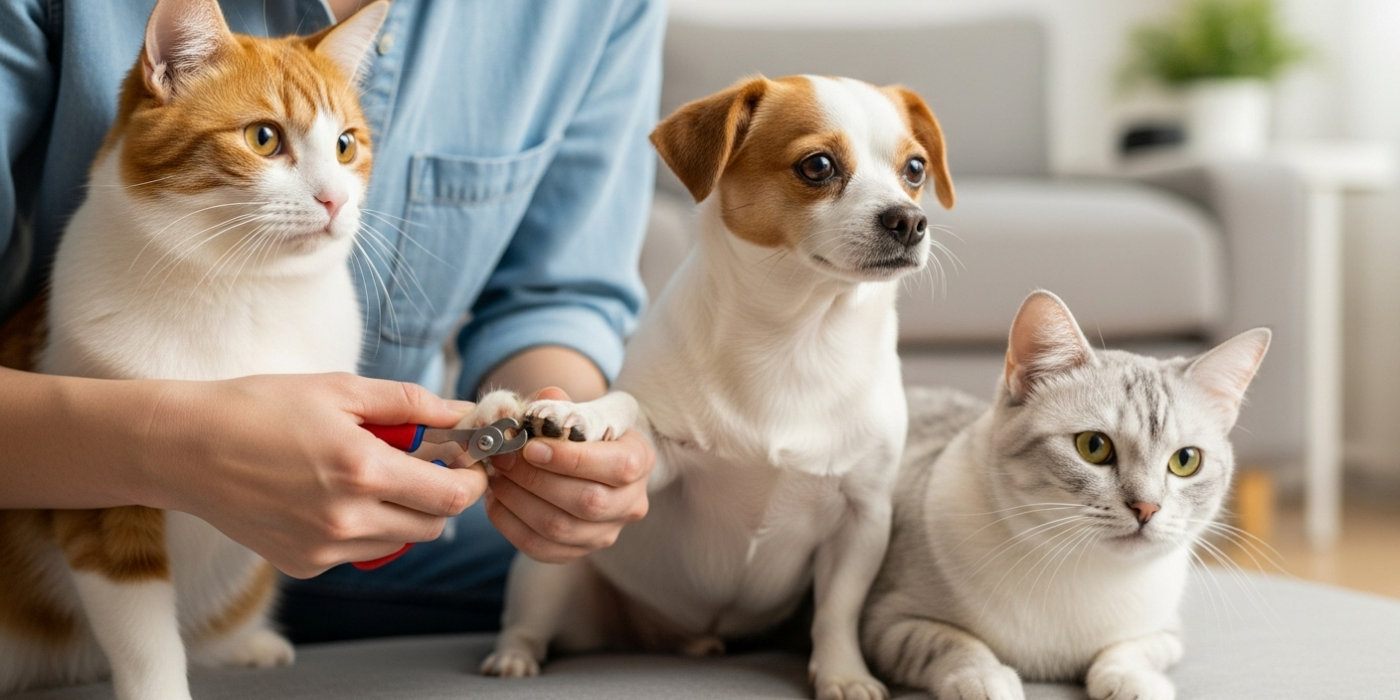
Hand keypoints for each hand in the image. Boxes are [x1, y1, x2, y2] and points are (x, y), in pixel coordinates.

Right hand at [143, 373, 486, 577]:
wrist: (185, 448)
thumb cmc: (261, 408)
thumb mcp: (341, 390)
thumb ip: (409, 404)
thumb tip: (461, 412)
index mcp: (363, 471)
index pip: (452, 496)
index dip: (471, 480)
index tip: (468, 462)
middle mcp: (347, 520)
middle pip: (433, 525)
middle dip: (441, 496)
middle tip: (427, 463)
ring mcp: (324, 548)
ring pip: (398, 541)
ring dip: (403, 512)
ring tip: (373, 473)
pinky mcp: (304, 564)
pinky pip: (359, 551)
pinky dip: (364, 527)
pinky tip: (333, 494)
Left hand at [483, 387, 652, 562]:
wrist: (598, 461)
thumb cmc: (590, 431)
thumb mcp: (588, 409)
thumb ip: (565, 407)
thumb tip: (540, 405)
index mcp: (640, 461)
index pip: (616, 467)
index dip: (571, 459)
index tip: (530, 446)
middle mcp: (631, 503)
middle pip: (586, 502)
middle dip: (535, 480)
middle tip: (502, 459)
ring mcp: (606, 533)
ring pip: (560, 529)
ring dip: (518, 502)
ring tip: (496, 477)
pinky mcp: (579, 551)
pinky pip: (541, 549)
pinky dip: (511, 525)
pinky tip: (496, 500)